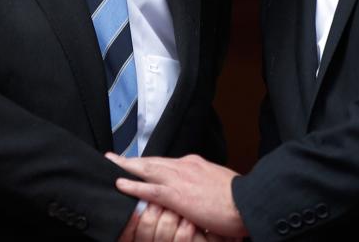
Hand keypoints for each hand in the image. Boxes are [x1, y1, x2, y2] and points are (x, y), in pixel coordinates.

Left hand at [107, 153, 248, 238]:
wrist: (247, 202)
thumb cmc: (239, 197)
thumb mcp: (220, 184)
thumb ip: (205, 183)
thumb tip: (199, 189)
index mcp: (195, 164)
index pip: (166, 162)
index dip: (150, 163)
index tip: (139, 162)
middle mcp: (185, 166)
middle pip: (152, 161)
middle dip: (132, 160)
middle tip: (113, 157)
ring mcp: (179, 179)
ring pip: (146, 170)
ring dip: (126, 167)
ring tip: (111, 164)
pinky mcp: (177, 195)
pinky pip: (149, 189)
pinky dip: (132, 185)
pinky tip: (119, 183)